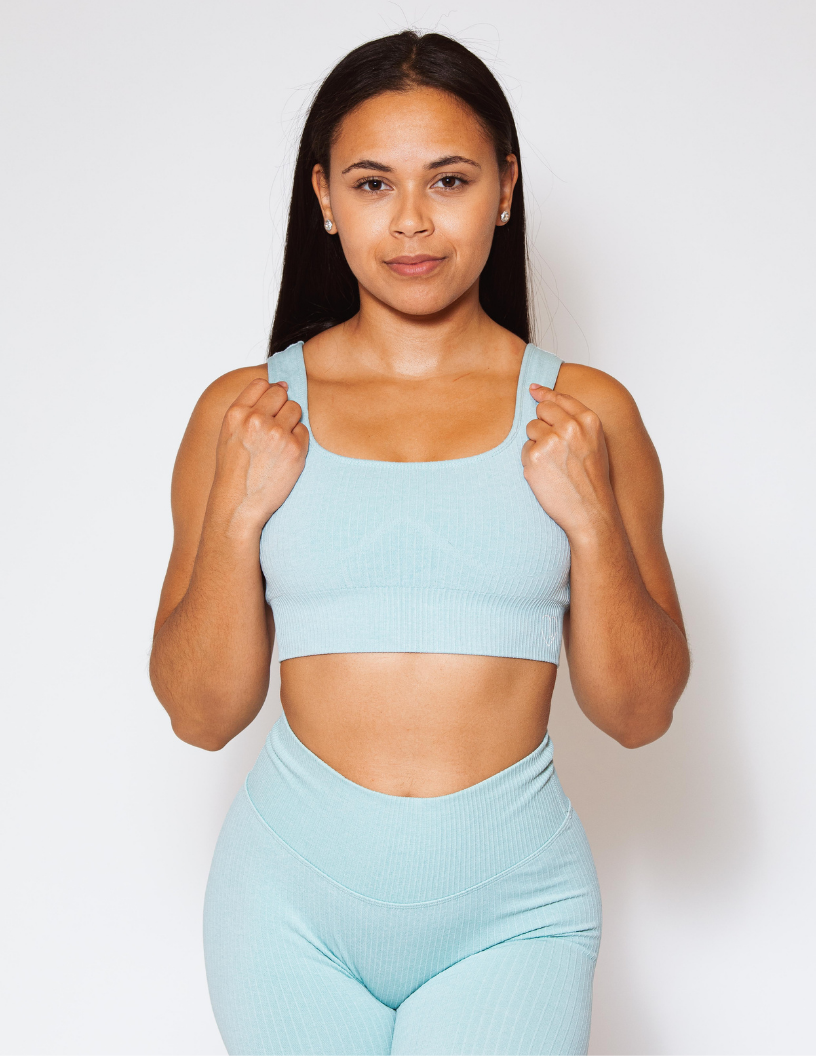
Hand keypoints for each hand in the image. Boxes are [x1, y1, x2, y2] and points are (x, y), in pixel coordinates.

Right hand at [209, 378, 308, 532]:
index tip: (268, 410)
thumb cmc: (233, 470)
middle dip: (281, 406)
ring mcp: (277, 433)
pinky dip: (298, 441)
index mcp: (236, 414)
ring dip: (291, 422)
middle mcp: (256, 420)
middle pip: (281, 393)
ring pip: (295, 409)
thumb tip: (281, 385)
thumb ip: (247, 409)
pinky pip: (304, 431)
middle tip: (275, 428)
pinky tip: (285, 456)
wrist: (238, 505)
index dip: (268, 394)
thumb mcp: (228, 434)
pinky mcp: (295, 448)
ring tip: (278, 443)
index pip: (261, 384)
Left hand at [521, 384, 615, 539]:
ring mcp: (551, 441)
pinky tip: (547, 475)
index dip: (544, 394)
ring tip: (554, 464)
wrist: (590, 511)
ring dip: (537, 444)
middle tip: (553, 446)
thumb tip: (542, 395)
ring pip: (531, 429)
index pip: (560, 398)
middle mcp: (570, 427)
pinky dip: (532, 461)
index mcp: (588, 421)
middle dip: (542, 423)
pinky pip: (525, 449)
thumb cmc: (592, 479)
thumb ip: (575, 420)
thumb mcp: (594, 443)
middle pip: (542, 410)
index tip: (533, 389)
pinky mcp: (534, 456)